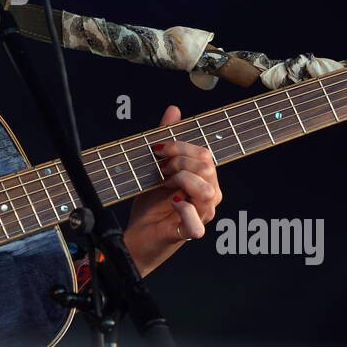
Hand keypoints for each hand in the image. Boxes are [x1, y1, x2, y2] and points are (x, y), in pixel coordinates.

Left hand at [122, 104, 222, 276]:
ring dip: (182, 181)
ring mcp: (201, 215)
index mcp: (205, 179)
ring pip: (208, 191)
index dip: (180, 147)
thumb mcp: (156, 168)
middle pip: (207, 168)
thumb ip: (167, 140)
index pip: (204, 154)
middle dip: (179, 162)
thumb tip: (174, 110)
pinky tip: (171, 202)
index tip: (158, 151)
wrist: (137, 236)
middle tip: (160, 169)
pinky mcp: (189, 232)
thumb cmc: (152, 205)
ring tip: (165, 184)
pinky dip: (184, 209)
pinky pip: (197, 222)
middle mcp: (209, 196)